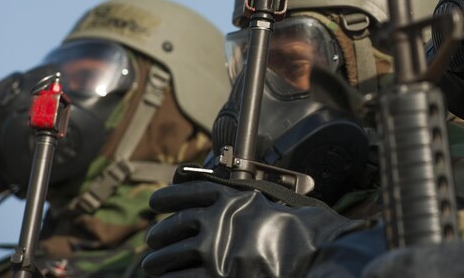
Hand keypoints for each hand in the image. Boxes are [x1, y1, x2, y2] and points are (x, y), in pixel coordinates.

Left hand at [142, 180, 361, 276]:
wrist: (312, 252)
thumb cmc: (296, 231)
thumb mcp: (263, 205)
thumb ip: (237, 204)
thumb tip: (210, 209)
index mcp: (231, 198)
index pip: (188, 193)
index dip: (168, 198)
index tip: (155, 202)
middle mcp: (218, 220)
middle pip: (173, 226)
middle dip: (159, 236)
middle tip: (152, 242)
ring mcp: (215, 249)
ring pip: (170, 256)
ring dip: (157, 262)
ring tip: (152, 266)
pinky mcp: (216, 276)